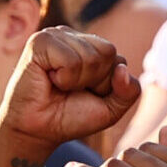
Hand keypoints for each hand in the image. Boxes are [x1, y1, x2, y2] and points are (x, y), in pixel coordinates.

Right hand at [0, 27, 142, 150]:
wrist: (37, 131)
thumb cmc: (70, 117)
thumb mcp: (110, 109)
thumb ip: (129, 91)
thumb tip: (122, 67)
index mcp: (89, 45)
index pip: (117, 58)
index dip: (106, 85)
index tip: (84, 94)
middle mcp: (72, 36)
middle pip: (107, 52)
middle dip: (94, 80)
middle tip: (70, 90)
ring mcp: (55, 35)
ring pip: (91, 57)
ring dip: (77, 81)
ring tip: (58, 85)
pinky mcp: (39, 41)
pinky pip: (71, 60)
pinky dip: (65, 78)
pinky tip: (49, 80)